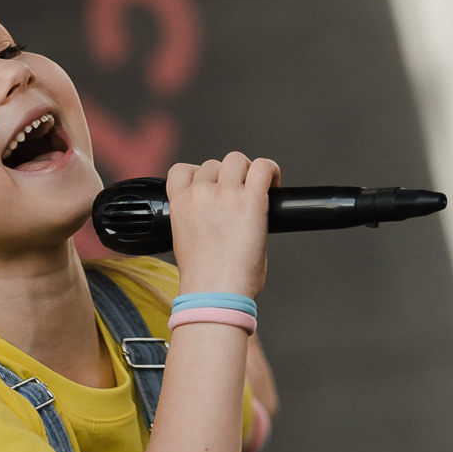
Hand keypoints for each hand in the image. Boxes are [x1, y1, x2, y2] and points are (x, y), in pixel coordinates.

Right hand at [166, 151, 276, 298]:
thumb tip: (220, 216)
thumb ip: (198, 218)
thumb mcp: (186, 240)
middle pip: (214, 163)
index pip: (181, 170)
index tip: (211, 186)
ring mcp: (225, 195)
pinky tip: (273, 185)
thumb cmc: (205, 278)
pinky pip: (263, 167)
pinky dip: (270, 171)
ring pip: (236, 160)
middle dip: (227, 176)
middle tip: (239, 195)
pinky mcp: (251, 200)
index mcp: (179, 204)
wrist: (214, 291)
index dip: (199, 174)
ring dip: (246, 172)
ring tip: (256, 190)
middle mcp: (200, 194)